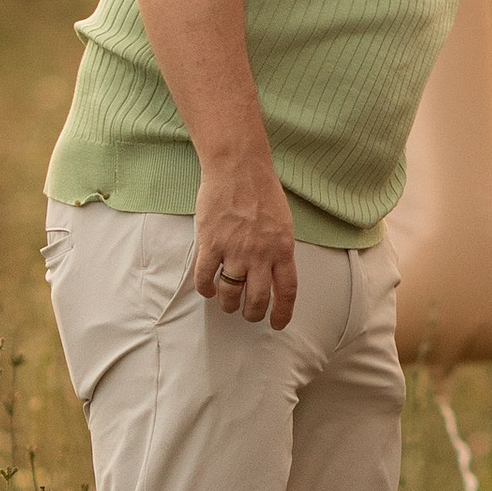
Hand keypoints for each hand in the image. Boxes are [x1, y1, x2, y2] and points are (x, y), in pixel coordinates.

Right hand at [193, 154, 298, 327]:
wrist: (237, 167)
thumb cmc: (262, 190)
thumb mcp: (283, 222)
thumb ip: (279, 248)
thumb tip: (274, 272)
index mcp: (283, 248)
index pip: (286, 291)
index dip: (282, 312)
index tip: (277, 323)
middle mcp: (260, 254)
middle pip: (256, 299)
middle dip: (251, 313)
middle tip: (247, 314)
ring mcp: (234, 250)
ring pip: (230, 293)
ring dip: (228, 303)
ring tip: (227, 303)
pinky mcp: (211, 244)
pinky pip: (205, 277)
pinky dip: (205, 288)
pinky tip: (207, 289)